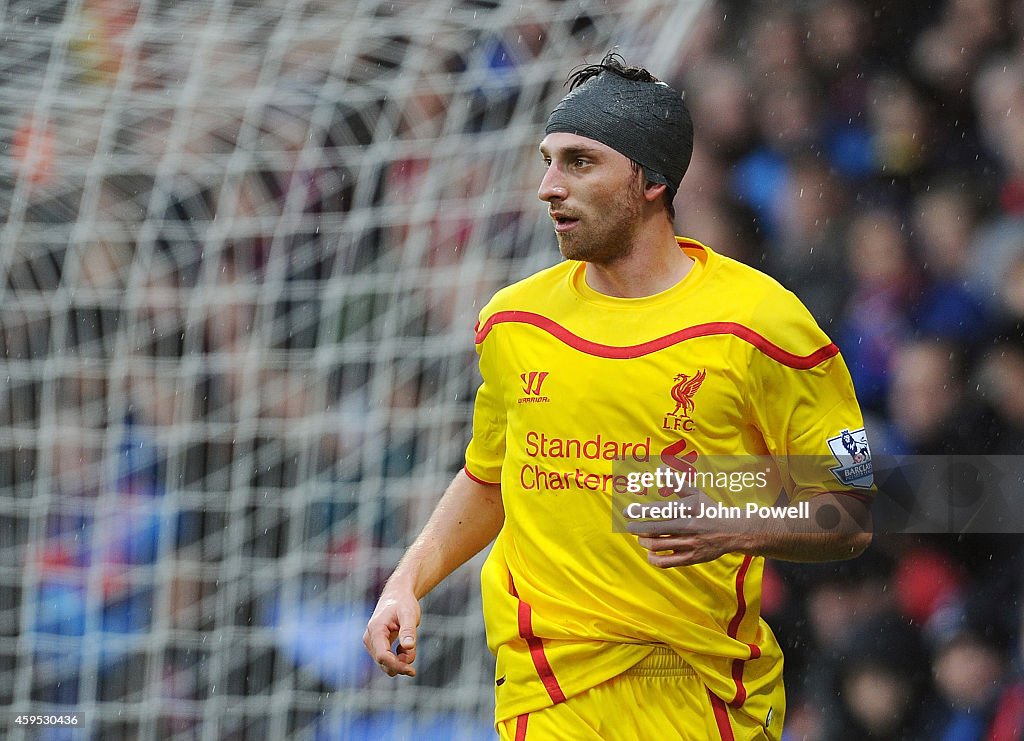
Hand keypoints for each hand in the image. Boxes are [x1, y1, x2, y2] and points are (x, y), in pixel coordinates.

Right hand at [363, 589, 420, 676]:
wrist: (397, 596)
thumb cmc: (403, 603)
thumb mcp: (409, 614)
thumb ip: (408, 630)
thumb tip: (408, 647)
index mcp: (376, 629)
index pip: (383, 656)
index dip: (397, 666)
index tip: (412, 670)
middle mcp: (370, 639)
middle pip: (384, 663)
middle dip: (401, 663)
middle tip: (413, 650)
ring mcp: (371, 644)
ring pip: (386, 664)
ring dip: (400, 660)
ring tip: (409, 644)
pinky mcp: (376, 647)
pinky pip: (387, 661)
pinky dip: (398, 658)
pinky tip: (404, 647)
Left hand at [625, 489, 750, 567]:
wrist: (732, 531)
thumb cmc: (708, 509)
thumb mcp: (694, 493)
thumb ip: (676, 483)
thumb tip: (660, 469)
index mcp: (688, 509)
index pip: (658, 510)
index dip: (639, 511)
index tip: (627, 511)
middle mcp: (688, 526)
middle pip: (654, 530)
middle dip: (636, 528)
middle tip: (629, 527)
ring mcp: (690, 544)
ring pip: (657, 546)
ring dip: (644, 541)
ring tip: (640, 537)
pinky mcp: (691, 558)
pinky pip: (666, 562)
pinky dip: (654, 558)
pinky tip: (650, 552)